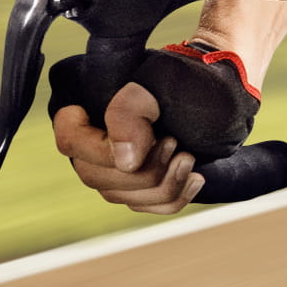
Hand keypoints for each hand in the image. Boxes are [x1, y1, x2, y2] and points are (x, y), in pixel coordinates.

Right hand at [45, 37, 260, 212]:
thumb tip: (125, 162)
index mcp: (83, 111)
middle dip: (142, 168)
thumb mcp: (151, 85)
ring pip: (122, 197)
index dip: (99, 145)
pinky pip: (146, 207)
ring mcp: (112, 170)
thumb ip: (127, 113)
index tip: (145, 131)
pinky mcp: (138, 188)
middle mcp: (90, 144)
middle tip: (175, 143)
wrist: (216, 91)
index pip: (70, 138)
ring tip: (189, 158)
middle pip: (96, 176)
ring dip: (163, 183)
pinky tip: (195, 179)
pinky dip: (174, 197)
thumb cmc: (180, 79)